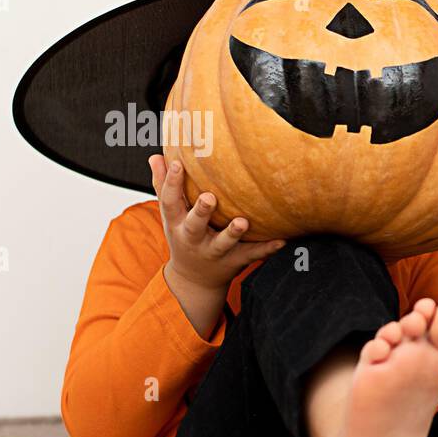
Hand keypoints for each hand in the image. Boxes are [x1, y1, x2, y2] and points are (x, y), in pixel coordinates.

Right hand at [150, 154, 284, 336]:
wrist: (194, 280)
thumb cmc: (183, 236)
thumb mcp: (171, 215)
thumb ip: (164, 186)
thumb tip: (155, 156)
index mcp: (177, 223)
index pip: (170, 202)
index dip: (172, 183)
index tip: (179, 164)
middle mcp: (193, 239)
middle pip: (195, 225)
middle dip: (201, 212)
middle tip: (210, 197)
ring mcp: (214, 252)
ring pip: (223, 243)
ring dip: (233, 233)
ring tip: (243, 222)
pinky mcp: (235, 261)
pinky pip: (251, 255)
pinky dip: (266, 249)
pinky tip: (281, 240)